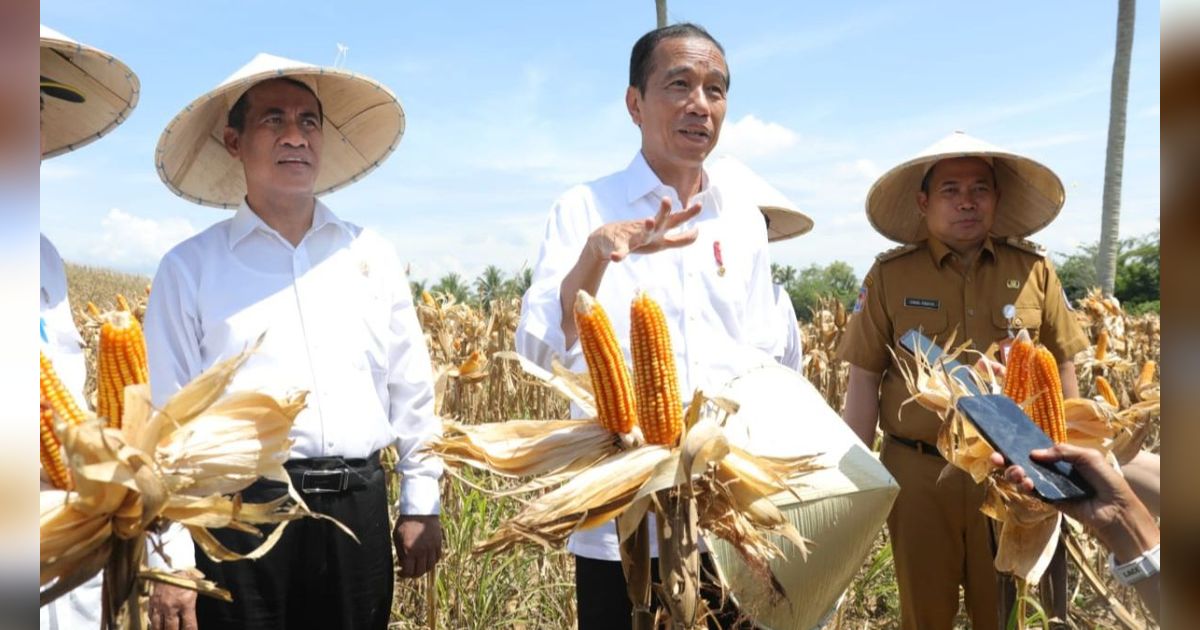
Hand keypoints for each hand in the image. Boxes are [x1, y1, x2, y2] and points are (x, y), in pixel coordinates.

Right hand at [148, 574, 198, 629]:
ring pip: (158, 626)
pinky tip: (155, 628)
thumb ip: (192, 609)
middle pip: (171, 628)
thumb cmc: (186, 580)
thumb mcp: (194, 592)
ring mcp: (160, 606)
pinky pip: (151, 618)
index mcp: (185, 604)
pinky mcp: (152, 603)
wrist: (172, 567)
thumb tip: (191, 623)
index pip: (189, 625)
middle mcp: (171, 607)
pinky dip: (153, 626)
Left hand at [393, 514, 442, 577]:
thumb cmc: (405, 523)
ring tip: (418, 565)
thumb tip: (402, 565)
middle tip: (409, 572)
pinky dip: (432, 561)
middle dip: (413, 574)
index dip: (404, 575)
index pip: (408, 571)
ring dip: (423, 569)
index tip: (400, 572)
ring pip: (430, 566)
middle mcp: (422, 551)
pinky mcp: (438, 543)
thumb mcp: (397, 537)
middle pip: (420, 572)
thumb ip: (400, 553)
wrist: (420, 510)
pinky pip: (437, 558)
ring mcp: (432, 548)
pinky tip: (426, 558)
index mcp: (409, 550)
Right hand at [585, 196, 701, 263]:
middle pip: (660, 220)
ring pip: (643, 232)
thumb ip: (679, 239)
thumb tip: (697, 234)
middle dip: (665, 210)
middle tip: (667, 199)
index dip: (688, 216)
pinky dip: (619, 254)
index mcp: (660, 231)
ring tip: (650, 221)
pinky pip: (620, 251)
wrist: (607, 238)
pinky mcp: (620, 246)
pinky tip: (616, 257)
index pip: (677, 221)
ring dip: (647, 227)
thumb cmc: (638, 239)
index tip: (697, 209)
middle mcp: (649, 231)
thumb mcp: (661, 242)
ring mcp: (634, 238)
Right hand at [989, 443, 1157, 560]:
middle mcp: (1052, 471)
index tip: (1003, 442)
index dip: (1019, 446)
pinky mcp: (1050, 501)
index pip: (1035, 450)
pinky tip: (1026, 484)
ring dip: (1015, 474)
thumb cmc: (1105, 479)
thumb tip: (1033, 454)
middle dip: (1007, 460)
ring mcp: (1050, 486)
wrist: (1115, 508)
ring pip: (1024, 478)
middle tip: (996, 458)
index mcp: (1061, 458)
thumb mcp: (1087, 457)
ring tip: (1017, 473)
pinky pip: (1033, 493)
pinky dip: (1026, 488)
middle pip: (1024, 464)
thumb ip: (1062, 452)